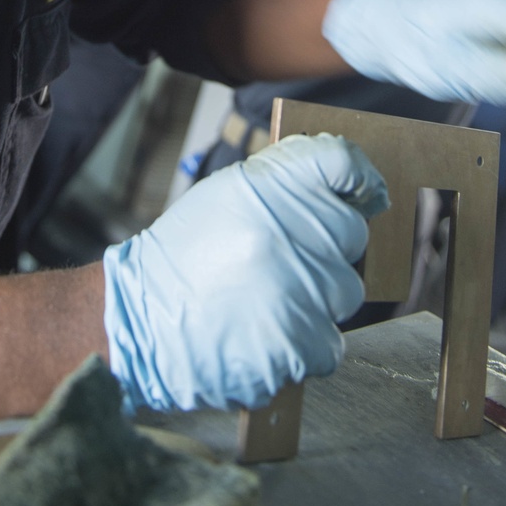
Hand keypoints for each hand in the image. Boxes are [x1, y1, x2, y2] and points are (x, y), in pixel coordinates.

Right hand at [103, 133, 387, 412]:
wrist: (142, 321)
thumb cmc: (185, 258)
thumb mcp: (226, 196)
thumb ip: (285, 184)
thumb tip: (351, 189)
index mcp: (268, 186)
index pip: (340, 161)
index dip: (358, 176)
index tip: (363, 192)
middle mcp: (290, 231)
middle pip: (351, 231)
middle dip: (324, 246)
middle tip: (282, 260)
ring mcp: (301, 289)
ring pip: (345, 290)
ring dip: (316, 297)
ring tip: (267, 301)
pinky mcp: (301, 344)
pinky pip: (332, 342)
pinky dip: (306, 344)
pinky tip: (267, 334)